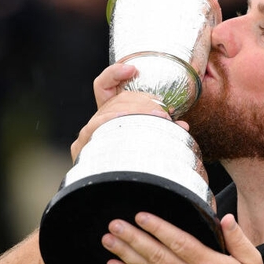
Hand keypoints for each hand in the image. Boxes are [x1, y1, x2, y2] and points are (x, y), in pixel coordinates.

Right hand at [71, 63, 185, 159]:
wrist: (120, 194)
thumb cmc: (137, 165)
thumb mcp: (153, 141)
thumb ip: (163, 130)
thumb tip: (183, 126)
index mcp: (110, 115)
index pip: (104, 86)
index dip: (115, 73)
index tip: (133, 69)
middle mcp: (96, 122)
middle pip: (116, 99)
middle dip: (143, 101)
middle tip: (164, 114)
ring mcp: (87, 134)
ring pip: (110, 112)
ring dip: (136, 112)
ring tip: (159, 121)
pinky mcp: (80, 147)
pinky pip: (97, 127)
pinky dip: (114, 120)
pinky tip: (127, 120)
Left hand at [101, 213, 263, 263]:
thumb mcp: (253, 263)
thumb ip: (238, 238)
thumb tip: (225, 218)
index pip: (179, 243)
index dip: (158, 229)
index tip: (141, 217)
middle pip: (156, 256)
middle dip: (133, 238)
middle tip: (115, 225)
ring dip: (125, 255)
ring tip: (109, 241)